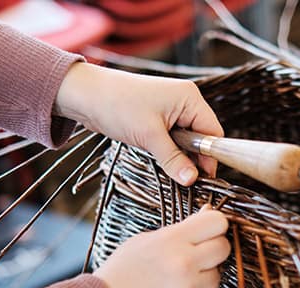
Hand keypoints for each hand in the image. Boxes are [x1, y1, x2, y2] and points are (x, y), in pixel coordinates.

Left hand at [54, 62, 222, 184]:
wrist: (85, 95)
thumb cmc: (118, 106)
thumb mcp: (149, 137)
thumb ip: (173, 160)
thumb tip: (192, 180)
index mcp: (190, 98)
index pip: (213, 132)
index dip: (210, 157)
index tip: (203, 179)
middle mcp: (185, 101)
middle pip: (201, 137)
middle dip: (194, 158)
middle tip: (185, 179)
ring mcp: (172, 109)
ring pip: (186, 140)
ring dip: (179, 156)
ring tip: (171, 170)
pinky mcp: (159, 117)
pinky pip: (173, 139)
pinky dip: (169, 151)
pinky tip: (162, 160)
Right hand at [93, 207, 229, 287]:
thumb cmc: (121, 276)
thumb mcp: (143, 242)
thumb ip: (178, 231)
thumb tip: (208, 213)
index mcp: (171, 241)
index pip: (217, 222)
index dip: (213, 226)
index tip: (208, 232)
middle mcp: (184, 266)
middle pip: (223, 248)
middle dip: (212, 251)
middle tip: (194, 258)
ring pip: (216, 278)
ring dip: (202, 279)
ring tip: (175, 284)